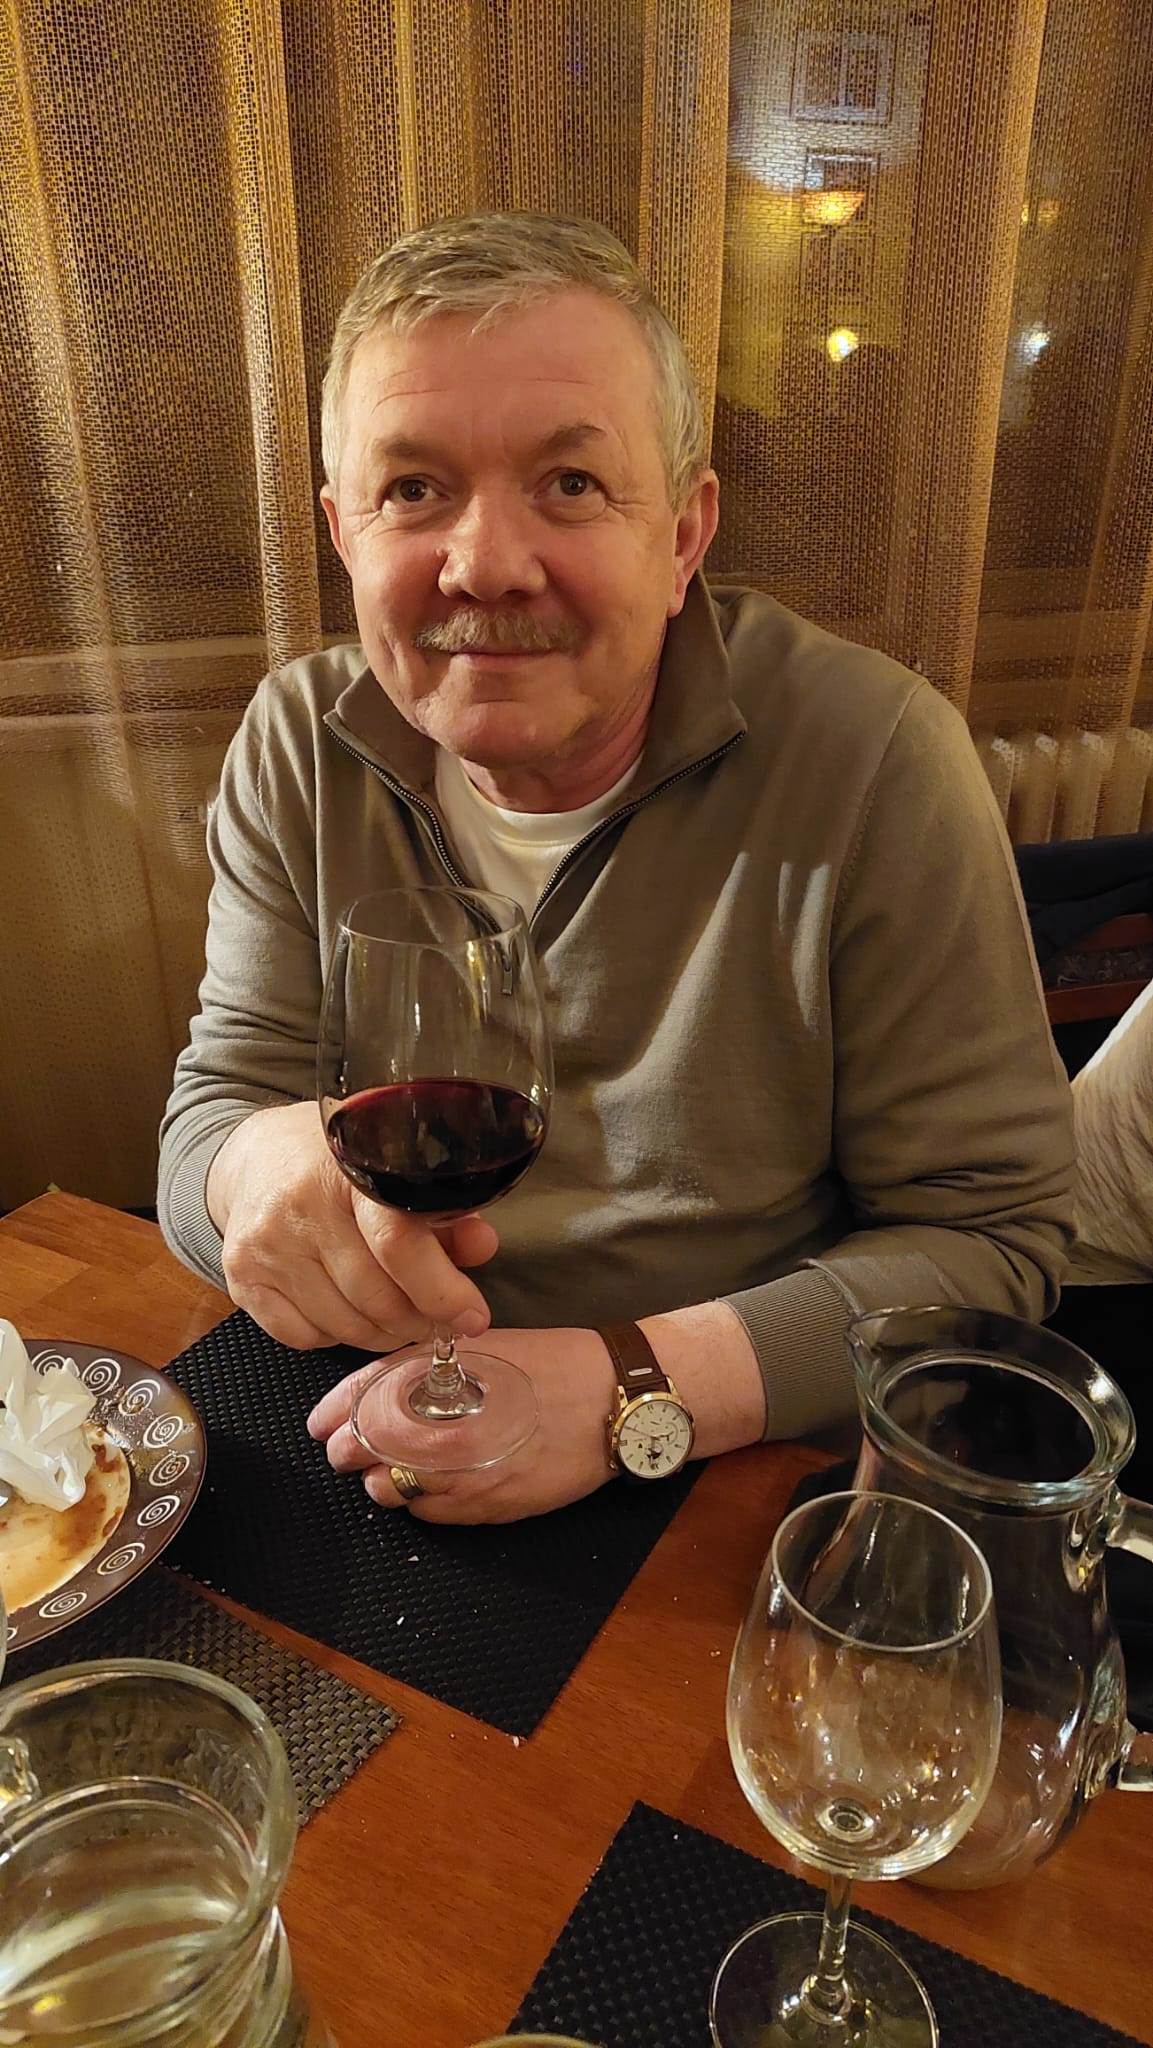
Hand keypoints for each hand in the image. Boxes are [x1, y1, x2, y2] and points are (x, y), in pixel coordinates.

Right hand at [206, 1101, 498, 1351]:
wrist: (254, 1157)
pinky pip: (303, 1337)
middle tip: (436, 1321)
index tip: (472, 1316)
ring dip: (382, 1334)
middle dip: (417, 1319)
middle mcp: (298, 1206)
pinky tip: (348, 1313)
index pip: (397, 1243)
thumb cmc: (336, 1165)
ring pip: (343, 1324)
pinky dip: (336, 1337)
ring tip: (398, 1319)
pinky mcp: (241, 1278)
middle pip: (374, 1294)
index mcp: (347, 1168)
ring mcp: (265, 1245)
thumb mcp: (394, 1169)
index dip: (442, 1290)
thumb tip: (482, 1248)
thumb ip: (442, 1211)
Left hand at [307, 1327, 619, 1522]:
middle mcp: (449, 1434)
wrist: (616, 1401)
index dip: (334, 1413)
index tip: (319, 1424)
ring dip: (381, 1480)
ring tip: (389, 1467)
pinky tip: (430, 1485)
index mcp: (444, 1383)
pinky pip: (431, 1515)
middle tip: (346, 1450)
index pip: (365, 1399)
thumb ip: (426, 1365)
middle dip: (349, 1451)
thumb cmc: (554, 1363)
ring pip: (393, 1492)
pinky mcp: (490, 1510)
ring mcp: (468, 1478)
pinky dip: (419, 1502)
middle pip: (368, 1451)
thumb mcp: (484, 1345)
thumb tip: (377, 1386)